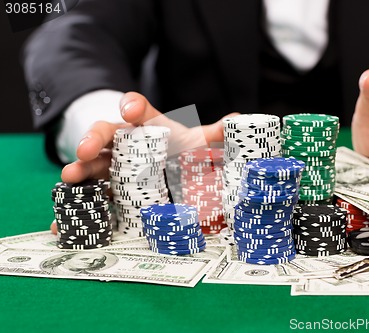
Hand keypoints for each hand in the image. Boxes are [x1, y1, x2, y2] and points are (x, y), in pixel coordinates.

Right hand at [53, 92, 237, 233]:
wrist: (175, 176)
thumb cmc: (183, 152)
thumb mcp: (199, 144)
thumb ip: (215, 135)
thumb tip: (238, 119)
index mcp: (148, 127)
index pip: (139, 110)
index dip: (134, 106)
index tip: (130, 110)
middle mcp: (126, 144)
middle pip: (105, 135)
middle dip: (92, 140)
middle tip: (84, 150)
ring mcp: (113, 168)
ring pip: (92, 165)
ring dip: (78, 171)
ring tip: (69, 178)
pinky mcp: (110, 193)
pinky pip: (91, 197)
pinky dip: (74, 209)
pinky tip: (62, 221)